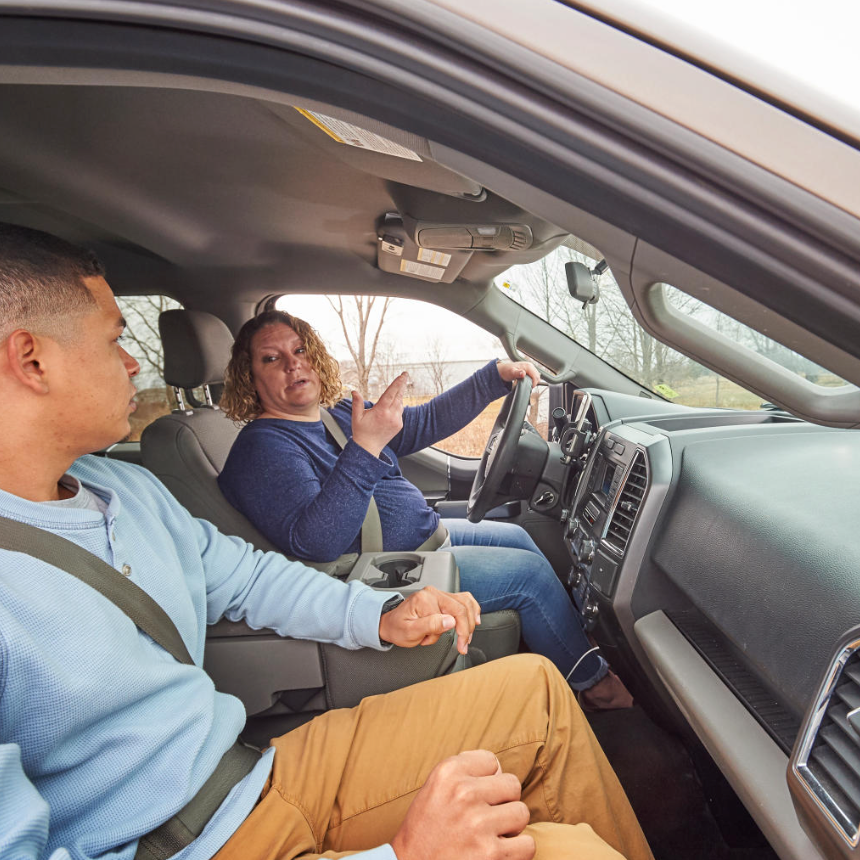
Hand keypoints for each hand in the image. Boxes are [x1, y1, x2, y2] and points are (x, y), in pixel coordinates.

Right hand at [351, 372, 408, 457]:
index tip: (402, 376)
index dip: (397, 383)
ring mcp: (397, 421)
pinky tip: (393, 403)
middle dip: (402, 384)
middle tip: (405, 374)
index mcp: (381, 411)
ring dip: (399, 395)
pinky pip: (400, 411)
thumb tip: (354, 391)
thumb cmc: (361, 431)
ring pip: (400, 403)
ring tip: (399, 386)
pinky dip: (398, 405)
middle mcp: (391, 416)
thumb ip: (357, 403)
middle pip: (398, 396)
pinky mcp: (399, 425)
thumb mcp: (357, 417)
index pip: (391, 394)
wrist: (369, 448)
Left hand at [378, 585, 479, 654]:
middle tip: (464, 644)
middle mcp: (433, 593)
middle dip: (466, 628)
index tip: (462, 646)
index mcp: (425, 599)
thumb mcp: (410, 632)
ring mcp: (438, 594)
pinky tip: (473, 618)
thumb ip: (431, 626)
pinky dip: (470, 609)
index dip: (461, 632)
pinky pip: (462, 600)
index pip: (454, 613)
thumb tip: (451, 621)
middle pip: (462, 607)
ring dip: (470, 620)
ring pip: (465, 601)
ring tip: (467, 635)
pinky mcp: (442, 599)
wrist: (390, 624)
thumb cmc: (397, 628)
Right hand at [391, 750, 533, 859]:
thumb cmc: (425, 830)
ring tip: (489, 836)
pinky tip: (498, 854)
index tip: (472, 799)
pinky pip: (527, 845)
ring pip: (522, 813)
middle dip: (503, 802)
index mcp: (448, 773)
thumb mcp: (434, 789)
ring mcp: (479, 824)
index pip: (491, 761)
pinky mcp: (492, 854)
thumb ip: (464, 772)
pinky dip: (517, 853)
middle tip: (484, 819)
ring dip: (510, 828)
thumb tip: (501, 769)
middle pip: (512, 784)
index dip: (486, 781)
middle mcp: (464, 793)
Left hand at [496, 360, 539, 387]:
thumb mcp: (511, 373)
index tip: (529, 388)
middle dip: (534, 383)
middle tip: (527, 386)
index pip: (536, 376)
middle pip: (537, 376)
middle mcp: (530, 366)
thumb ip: (517, 373)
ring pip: (536, 377)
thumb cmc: (506, 371)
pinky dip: (532, 380)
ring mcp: (530, 368)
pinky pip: (534, 376)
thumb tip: (523, 373)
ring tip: (526, 384)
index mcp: (528, 366)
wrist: (503, 370)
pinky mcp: (529, 371)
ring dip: (533, 382)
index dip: (534, 383)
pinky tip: (527, 382)